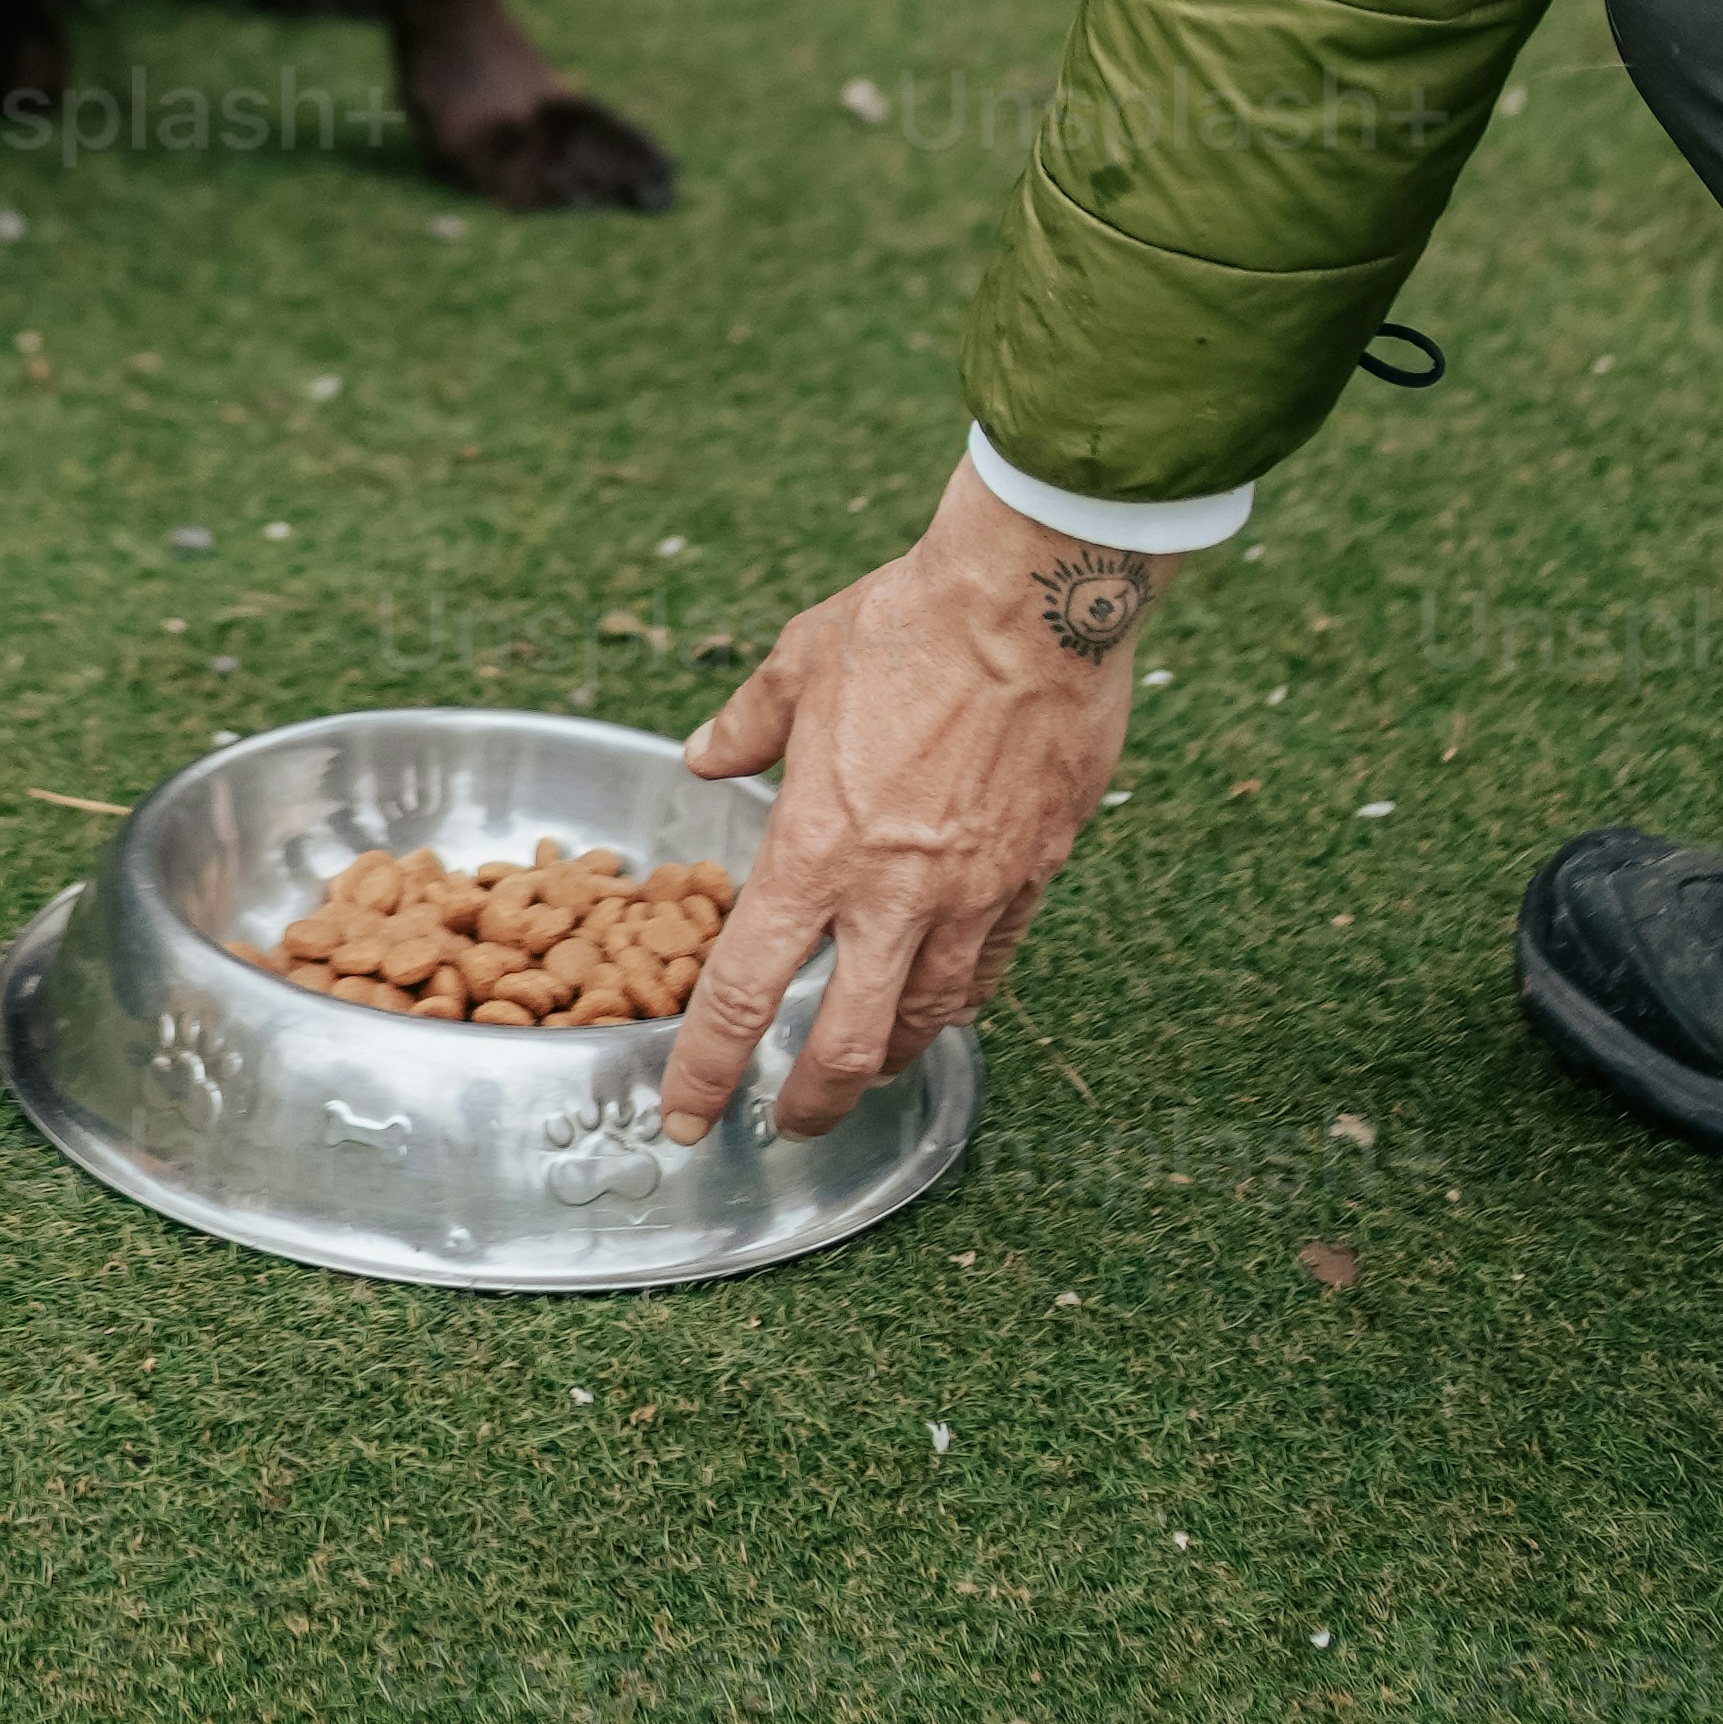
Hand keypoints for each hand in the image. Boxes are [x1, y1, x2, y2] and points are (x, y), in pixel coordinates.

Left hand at [656, 455, 1168, 1146]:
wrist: (1033, 601)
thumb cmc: (909, 621)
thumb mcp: (801, 662)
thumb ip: (747, 725)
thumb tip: (706, 756)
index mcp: (814, 846)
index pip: (744, 993)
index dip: (707, 1069)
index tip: (688, 1116)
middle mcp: (892, 891)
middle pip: (845, 1045)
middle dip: (811, 1103)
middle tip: (789, 1123)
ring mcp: (972, 893)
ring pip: (928, 1020)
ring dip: (888, 1060)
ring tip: (863, 1070)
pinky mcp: (1034, 874)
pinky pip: (992, 967)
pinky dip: (960, 1001)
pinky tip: (943, 1003)